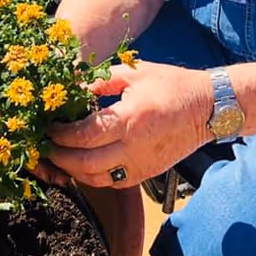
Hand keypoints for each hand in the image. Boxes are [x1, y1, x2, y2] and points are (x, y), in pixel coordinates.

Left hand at [36, 62, 213, 189]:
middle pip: (85, 163)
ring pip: (96, 179)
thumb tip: (73, 89)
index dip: (61, 135)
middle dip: (60, 157)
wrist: (207, 109)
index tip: (49, 129)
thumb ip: (101, 81)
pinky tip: (83, 166)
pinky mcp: (146, 173)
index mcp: (130, 118)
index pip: (85, 134)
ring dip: (73, 171)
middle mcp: (134, 146)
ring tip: (61, 158)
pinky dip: (93, 177)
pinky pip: (112, 182)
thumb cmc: (172, 85)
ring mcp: (141, 164)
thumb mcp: (135, 73)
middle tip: (47, 147)